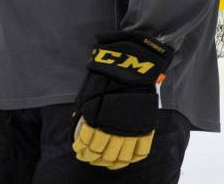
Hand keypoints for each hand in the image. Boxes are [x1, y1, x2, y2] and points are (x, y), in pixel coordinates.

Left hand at [72, 33, 172, 169]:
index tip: (79, 151)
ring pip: (121, 156)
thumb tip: (78, 126)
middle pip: (103, 152)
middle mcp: (114, 125)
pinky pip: (140, 150)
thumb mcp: (89, 90)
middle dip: (93, 157)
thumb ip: (84, 109)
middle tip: (89, 158)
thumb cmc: (108, 73)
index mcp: (98, 116)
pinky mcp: (145, 125)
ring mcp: (131, 127)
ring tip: (104, 162)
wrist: (132, 61)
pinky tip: (124, 160)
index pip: (88, 142)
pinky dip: (131, 159)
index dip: (82, 149)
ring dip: (110, 162)